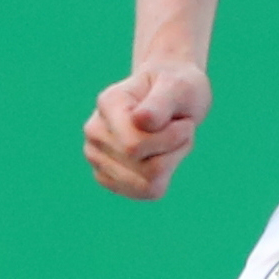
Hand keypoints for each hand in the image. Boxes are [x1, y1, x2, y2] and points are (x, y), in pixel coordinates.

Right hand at [84, 60, 210, 199]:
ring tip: (171, 140)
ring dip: (172, 163)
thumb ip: (161, 102)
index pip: (136, 145)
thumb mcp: (179, 86)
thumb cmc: (177, 88)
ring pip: (148, 184)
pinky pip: (146, 192)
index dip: (172, 138)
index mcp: (108, 103)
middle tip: (181, 128)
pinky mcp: (107, 177)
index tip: (183, 120)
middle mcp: (95, 131)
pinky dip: (164, 177)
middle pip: (146, 168)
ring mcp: (96, 156)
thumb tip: (140, 120)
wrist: (171, 95)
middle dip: (174, 150)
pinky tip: (161, 155)